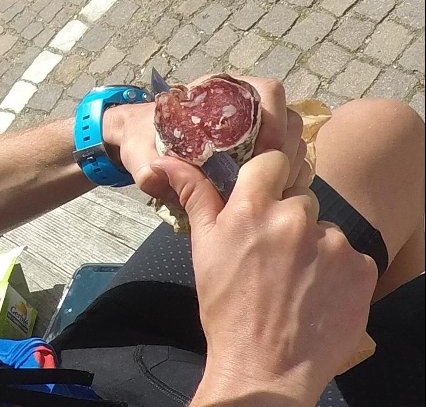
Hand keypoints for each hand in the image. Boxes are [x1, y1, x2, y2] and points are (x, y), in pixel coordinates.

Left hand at [107, 75, 307, 209]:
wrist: (139, 142)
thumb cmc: (142, 139)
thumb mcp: (140, 152)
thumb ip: (147, 167)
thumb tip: (155, 177)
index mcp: (217, 93)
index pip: (266, 91)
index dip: (274, 119)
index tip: (266, 152)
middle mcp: (240, 105)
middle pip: (287, 116)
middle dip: (287, 147)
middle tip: (274, 178)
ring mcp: (252, 126)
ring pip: (292, 137)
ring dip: (290, 162)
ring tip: (273, 188)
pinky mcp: (255, 148)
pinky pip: (286, 155)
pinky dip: (286, 172)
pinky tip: (270, 191)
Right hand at [154, 150, 377, 401]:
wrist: (266, 367)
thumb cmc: (227, 308)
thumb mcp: (203, 248)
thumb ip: (195, 196)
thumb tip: (167, 161)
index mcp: (252, 210)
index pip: (271, 162)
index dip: (268, 176)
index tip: (263, 195)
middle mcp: (295, 219)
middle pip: (299, 199)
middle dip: (288, 218)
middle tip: (273, 252)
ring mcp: (332, 244)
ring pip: (325, 229)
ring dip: (313, 245)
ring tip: (295, 278)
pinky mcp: (360, 269)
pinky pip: (350, 255)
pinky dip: (337, 270)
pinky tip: (317, 292)